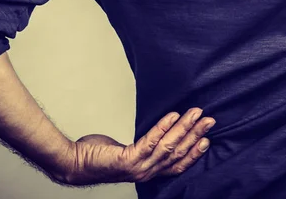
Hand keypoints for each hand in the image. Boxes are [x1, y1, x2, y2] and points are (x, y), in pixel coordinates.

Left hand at [61, 108, 215, 185]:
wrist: (76, 163)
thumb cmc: (101, 155)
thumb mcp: (129, 151)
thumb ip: (146, 146)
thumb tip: (161, 129)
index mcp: (149, 171)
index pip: (178, 164)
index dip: (194, 152)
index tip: (207, 138)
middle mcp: (147, 172)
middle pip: (178, 154)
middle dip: (196, 136)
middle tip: (209, 120)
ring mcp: (138, 167)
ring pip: (168, 147)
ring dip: (184, 128)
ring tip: (195, 113)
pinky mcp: (128, 159)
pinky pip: (150, 141)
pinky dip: (163, 127)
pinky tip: (172, 116)